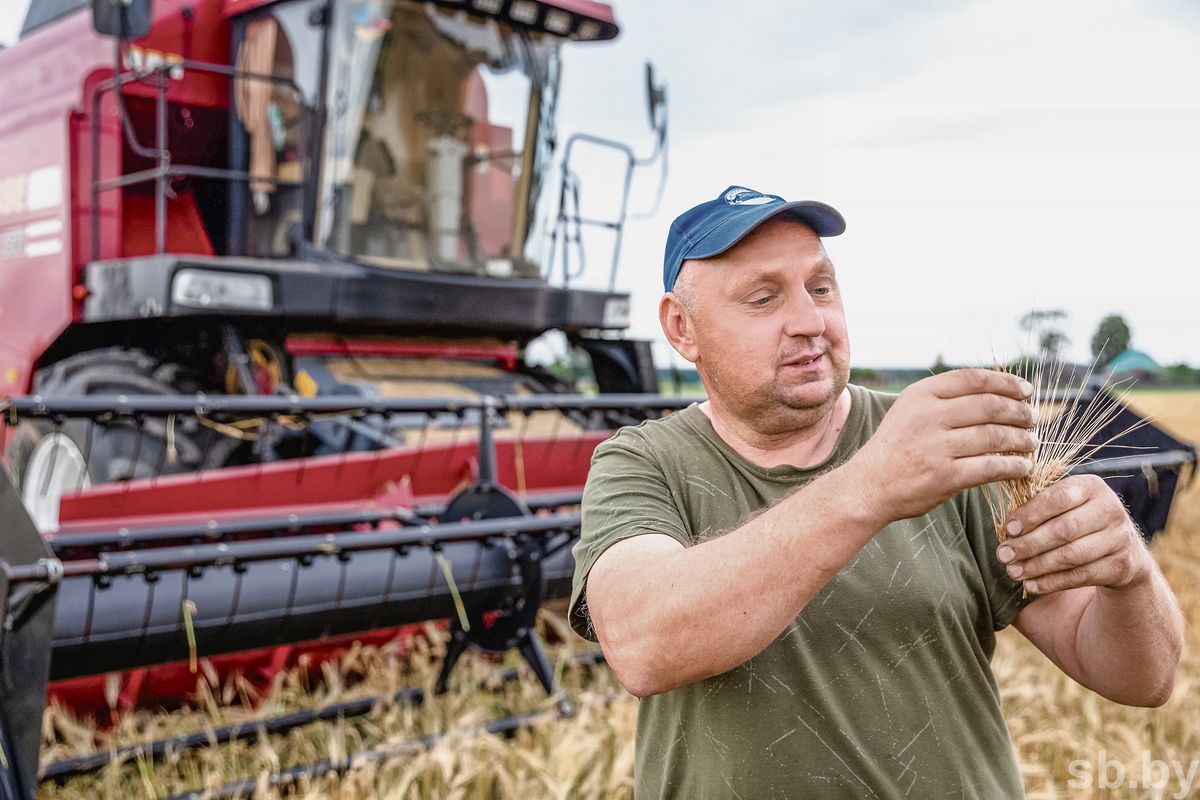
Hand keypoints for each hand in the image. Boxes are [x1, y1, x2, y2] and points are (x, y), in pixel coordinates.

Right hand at [848, 368, 1036, 524]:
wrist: (868, 486)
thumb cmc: (895, 449)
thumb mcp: (909, 411)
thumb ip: (943, 400)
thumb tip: (996, 392)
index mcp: (920, 395)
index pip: (973, 379)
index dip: (1006, 382)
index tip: (1026, 390)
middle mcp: (927, 416)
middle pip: (990, 406)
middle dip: (1019, 412)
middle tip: (1033, 418)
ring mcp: (936, 446)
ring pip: (995, 436)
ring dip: (1022, 439)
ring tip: (1031, 442)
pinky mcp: (945, 476)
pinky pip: (992, 467)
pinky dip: (1014, 466)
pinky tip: (1023, 466)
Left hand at [996, 474, 1152, 593]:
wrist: (1123, 548)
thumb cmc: (1078, 520)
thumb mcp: (1064, 506)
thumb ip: (1038, 510)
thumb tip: (1009, 531)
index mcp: (1091, 487)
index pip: (1058, 498)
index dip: (1031, 514)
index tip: (1008, 530)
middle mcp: (1110, 509)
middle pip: (1064, 529)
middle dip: (1029, 544)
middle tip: (1003, 555)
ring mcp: (1119, 538)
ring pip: (1072, 555)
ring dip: (1037, 566)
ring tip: (1014, 571)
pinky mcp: (1121, 565)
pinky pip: (1081, 576)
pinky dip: (1052, 582)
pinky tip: (1031, 585)